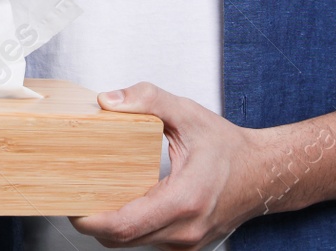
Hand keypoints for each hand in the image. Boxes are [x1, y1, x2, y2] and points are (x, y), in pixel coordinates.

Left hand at [70, 82, 265, 249]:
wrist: (263, 173)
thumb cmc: (229, 148)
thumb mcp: (188, 114)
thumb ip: (149, 100)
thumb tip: (110, 101)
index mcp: (184, 201)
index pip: (123, 225)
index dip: (90, 218)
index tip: (71, 202)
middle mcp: (184, 231)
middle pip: (120, 239)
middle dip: (92, 220)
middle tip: (74, 192)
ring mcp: (185, 244)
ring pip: (132, 243)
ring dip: (110, 224)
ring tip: (95, 194)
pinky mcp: (184, 246)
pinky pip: (145, 241)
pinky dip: (128, 226)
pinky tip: (122, 202)